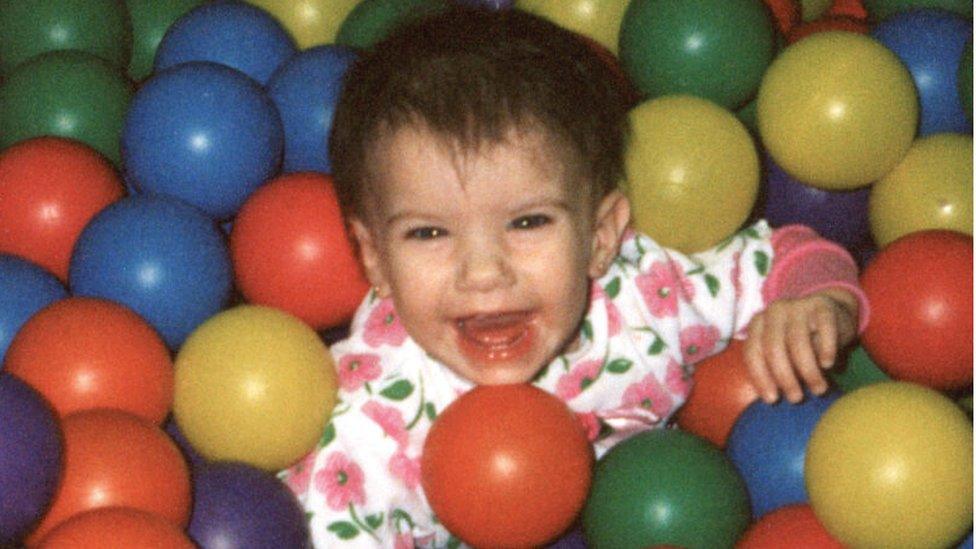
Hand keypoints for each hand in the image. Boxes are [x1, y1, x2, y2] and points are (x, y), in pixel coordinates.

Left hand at [744, 288, 858, 403]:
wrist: (831, 314)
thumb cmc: (801, 341)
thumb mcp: (784, 353)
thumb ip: (775, 369)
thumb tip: (772, 398)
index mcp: (758, 323)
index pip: (753, 352)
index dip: (761, 377)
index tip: (772, 400)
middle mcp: (774, 311)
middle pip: (774, 348)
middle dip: (785, 377)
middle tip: (796, 399)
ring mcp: (798, 305)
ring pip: (798, 342)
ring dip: (808, 371)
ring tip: (819, 390)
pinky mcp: (822, 305)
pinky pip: (824, 329)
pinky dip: (826, 349)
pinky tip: (828, 365)